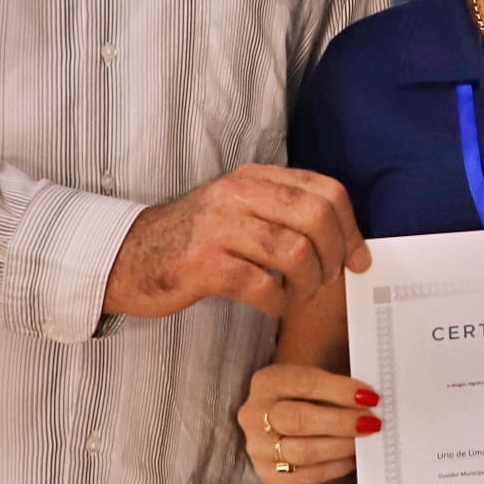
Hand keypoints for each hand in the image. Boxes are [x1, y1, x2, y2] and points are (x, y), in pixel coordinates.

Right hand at [105, 166, 368, 318]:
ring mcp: (218, 227)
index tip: (356, 259)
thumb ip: (284, 213)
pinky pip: (261, 284)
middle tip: (327, 281)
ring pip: (295, 252)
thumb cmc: (193, 241)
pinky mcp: (202, 264)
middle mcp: (237, 194)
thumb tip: (344, 241)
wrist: (126, 257)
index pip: (326, 191)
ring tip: (298, 294)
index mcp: (254, 178)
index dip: (351, 229)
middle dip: (334, 257)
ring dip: (308, 283)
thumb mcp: (239, 210)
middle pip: (317, 217)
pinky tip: (272, 305)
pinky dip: (278, 302)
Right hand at [239, 363, 381, 483]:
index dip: (340, 390)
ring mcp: (258, 447)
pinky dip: (333, 468)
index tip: (370, 397)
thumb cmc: (308, 399)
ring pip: (301, 451)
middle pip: (298, 420)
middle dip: (340, 422)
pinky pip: (304, 476)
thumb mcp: (317, 381)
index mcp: (267, 382)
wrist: (285, 427)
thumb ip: (339, 384)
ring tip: (363, 441)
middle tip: (371, 423)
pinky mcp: (268, 474)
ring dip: (339, 447)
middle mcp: (255, 414)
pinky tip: (351, 458)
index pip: (304, 383)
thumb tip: (370, 396)